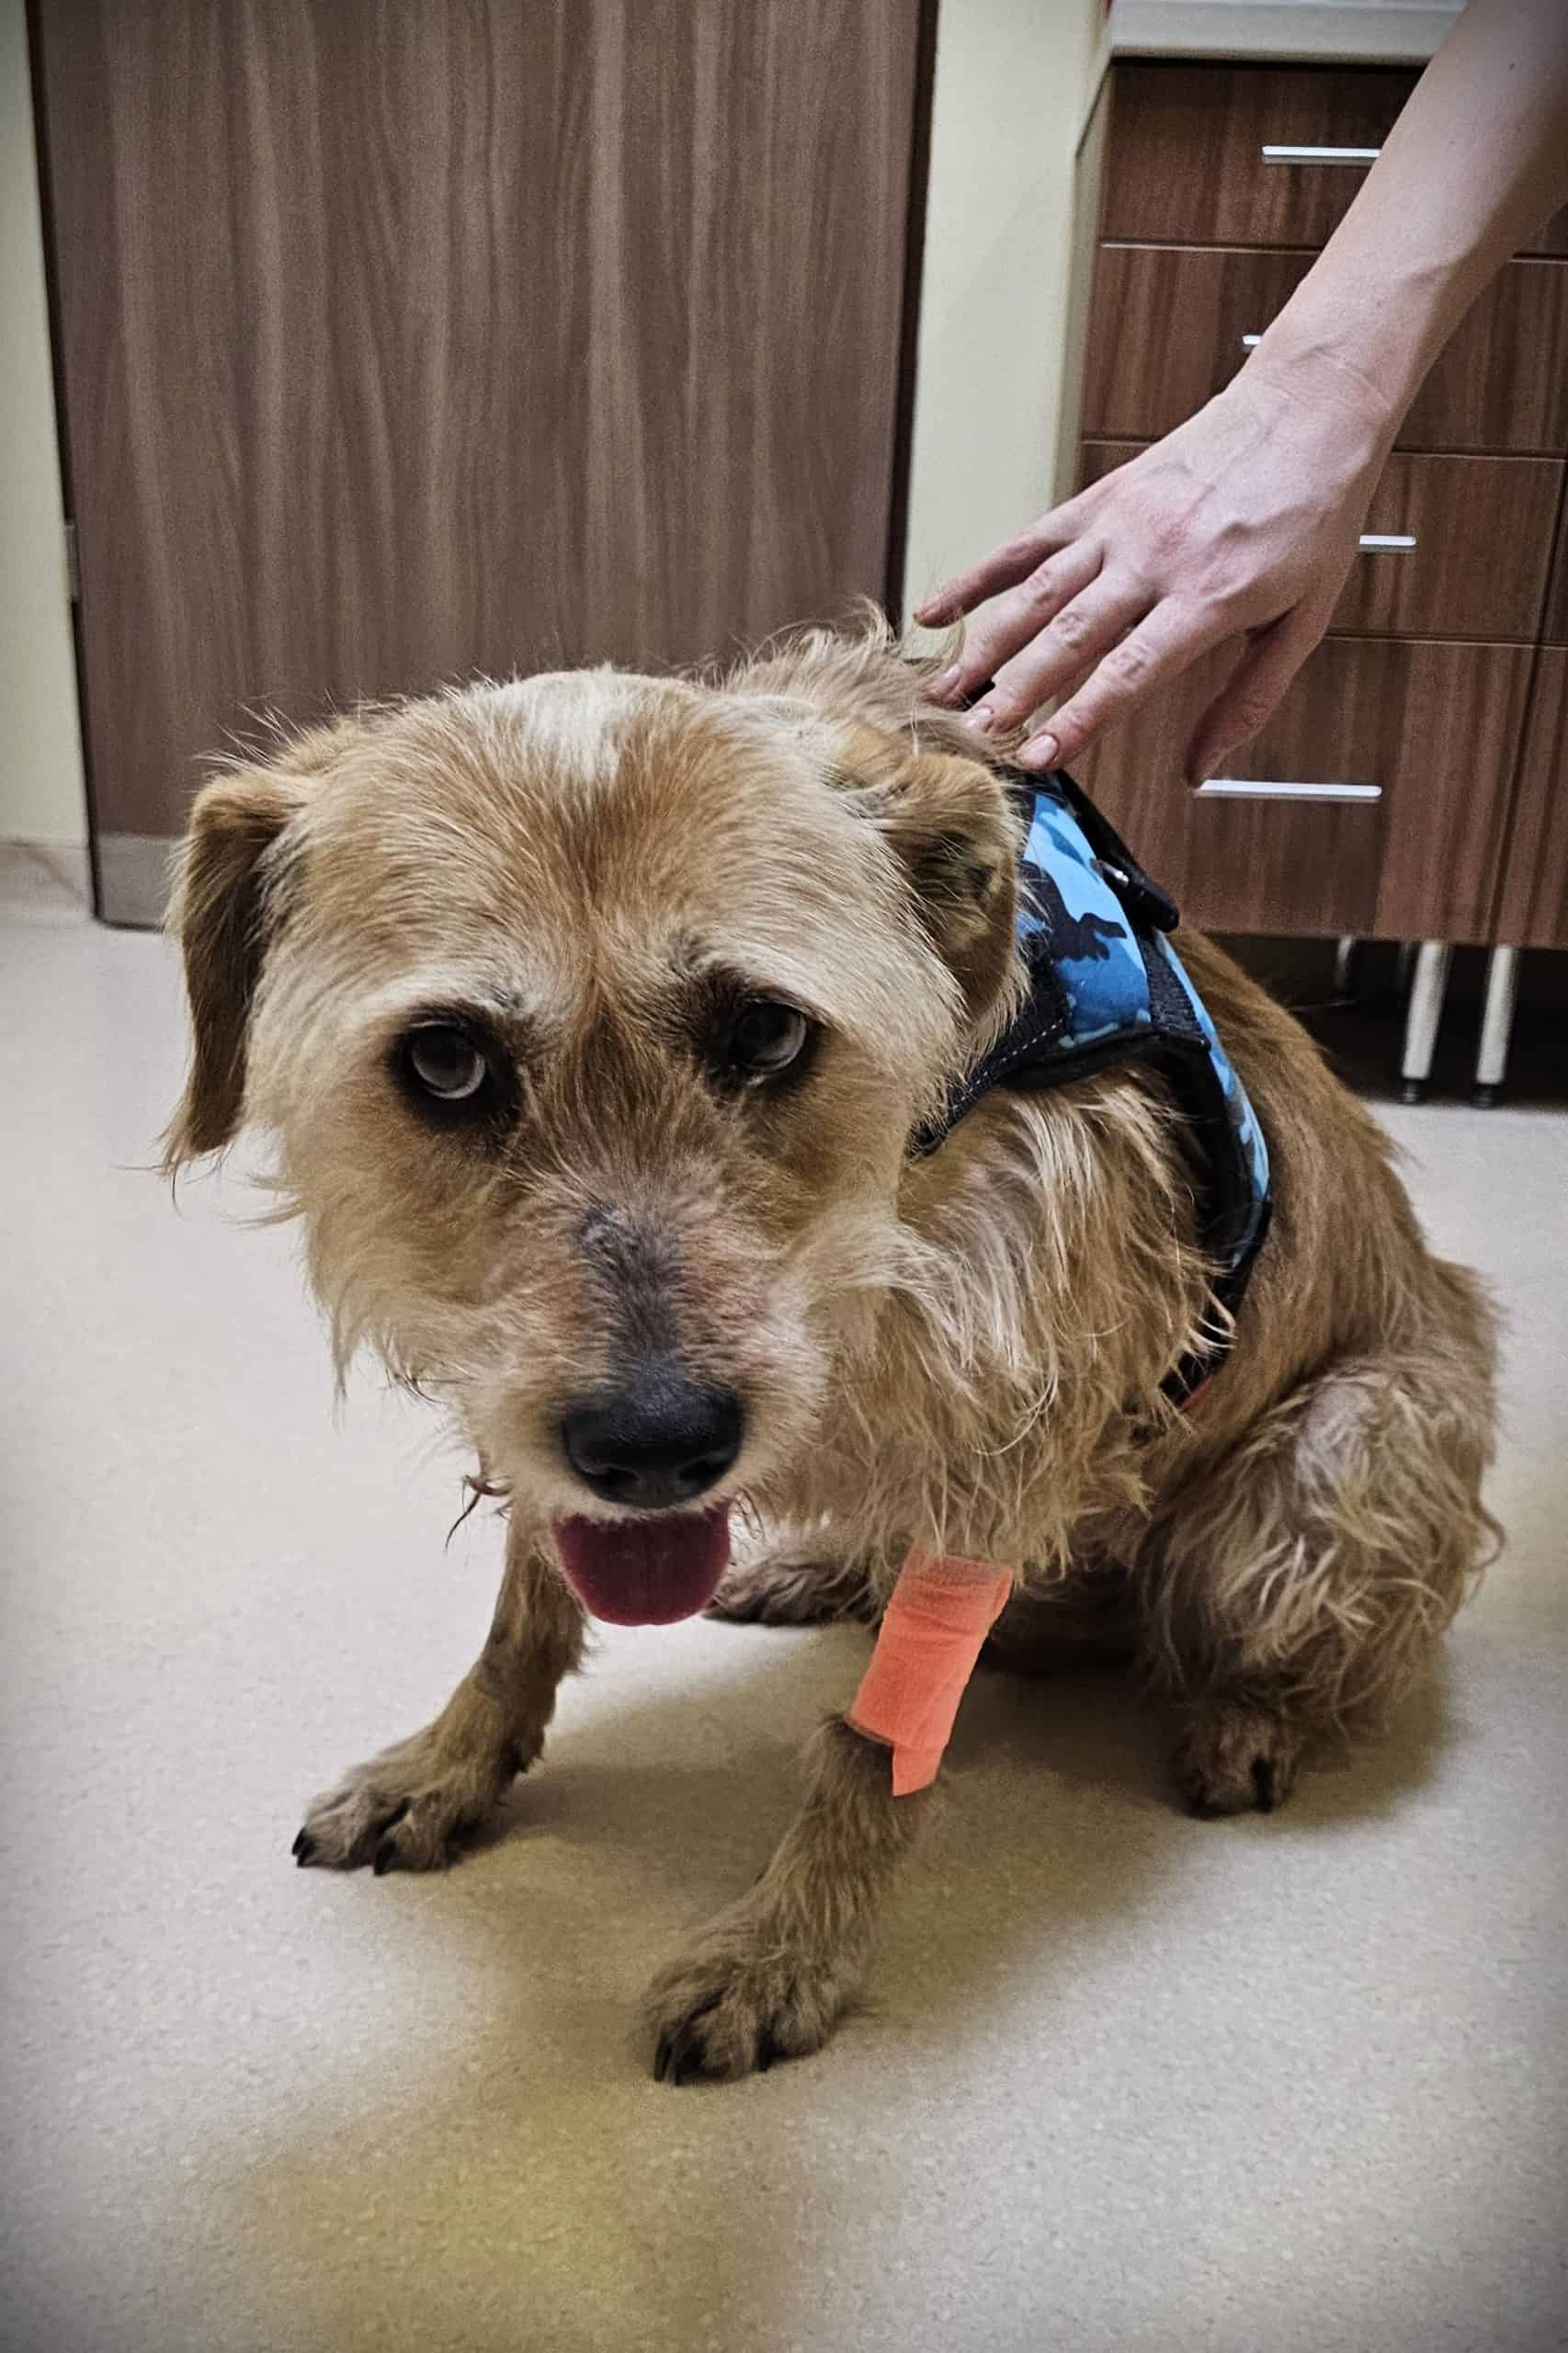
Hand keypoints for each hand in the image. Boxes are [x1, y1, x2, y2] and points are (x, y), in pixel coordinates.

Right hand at [916, 358, 1390, 783]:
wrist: (1309, 408)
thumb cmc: (1311, 517)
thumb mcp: (1303, 620)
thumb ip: (1248, 700)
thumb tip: (1199, 771)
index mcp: (1210, 596)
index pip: (1130, 671)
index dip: (1079, 718)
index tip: (1041, 759)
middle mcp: (1155, 559)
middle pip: (1070, 636)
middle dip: (1017, 692)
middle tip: (974, 737)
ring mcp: (1120, 525)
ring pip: (1037, 594)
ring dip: (985, 646)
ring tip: (943, 691)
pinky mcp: (1100, 500)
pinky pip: (1028, 543)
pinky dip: (979, 577)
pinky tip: (937, 613)